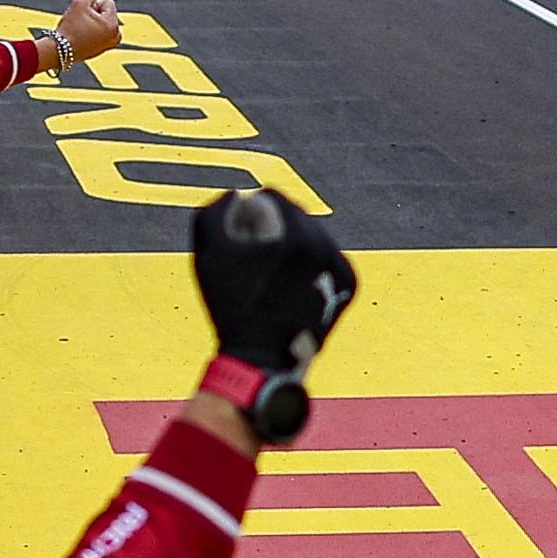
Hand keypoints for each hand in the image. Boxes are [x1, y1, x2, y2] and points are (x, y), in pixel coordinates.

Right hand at [48, 0, 134, 72]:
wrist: (60, 50)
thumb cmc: (70, 28)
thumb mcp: (79, 3)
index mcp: (113, 25)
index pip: (107, 3)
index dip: (92, 5)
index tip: (83, 15)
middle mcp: (115, 36)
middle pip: (105, 13)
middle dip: (94, 14)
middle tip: (81, 23)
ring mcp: (109, 45)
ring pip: (101, 23)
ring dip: (92, 22)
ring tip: (81, 30)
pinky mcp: (101, 50)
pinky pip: (96, 33)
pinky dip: (90, 32)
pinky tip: (80, 37)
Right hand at [186, 185, 357, 444]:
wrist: (261, 360)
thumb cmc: (230, 308)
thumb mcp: (209, 254)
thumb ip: (217, 212)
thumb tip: (237, 196)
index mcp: (294, 235)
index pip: (270, 198)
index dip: (246, 213)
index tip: (236, 239)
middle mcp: (325, 247)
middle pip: (293, 215)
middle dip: (269, 228)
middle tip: (250, 258)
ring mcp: (340, 266)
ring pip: (311, 236)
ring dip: (288, 244)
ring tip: (268, 275)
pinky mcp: (347, 286)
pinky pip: (324, 258)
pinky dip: (306, 264)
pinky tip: (286, 286)